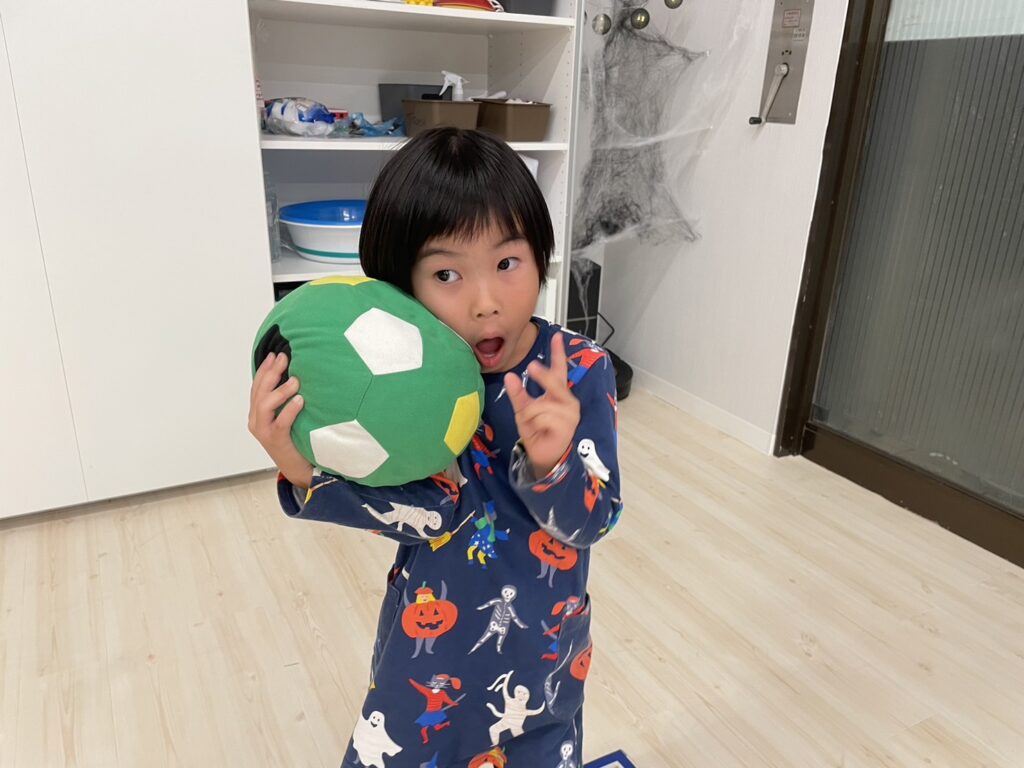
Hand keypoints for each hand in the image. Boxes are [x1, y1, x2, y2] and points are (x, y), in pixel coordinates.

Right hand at [248, 352, 313, 487]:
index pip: (257, 387)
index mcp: (257, 414)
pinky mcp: (275, 441)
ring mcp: (263, 431)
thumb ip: (286, 400)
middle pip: (259, 392)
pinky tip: (300, 400)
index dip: (264, 369)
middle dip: (271, 373)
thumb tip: (297, 375)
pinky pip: (280, 423)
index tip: (274, 354)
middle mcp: (256, 421)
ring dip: (280, 390)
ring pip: (264, 405)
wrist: (297, 468)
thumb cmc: (295, 440)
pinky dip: (289, 410)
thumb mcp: (288, 416)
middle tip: (283, 358)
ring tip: (295, 380)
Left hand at [504, 333, 580, 478]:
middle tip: (532, 366)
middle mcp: (567, 400)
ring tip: (534, 424)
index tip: (556, 336)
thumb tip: (509, 376)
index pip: (559, 369)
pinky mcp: (567, 426)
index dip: (558, 353)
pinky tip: (540, 430)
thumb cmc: (536, 430)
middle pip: (555, 381)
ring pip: (542, 404)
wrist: (542, 454)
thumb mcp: (523, 409)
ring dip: (531, 415)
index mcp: (558, 393)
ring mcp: (569, 413)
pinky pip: (544, 417)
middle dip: (542, 375)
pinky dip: (536, 424)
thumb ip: (518, 394)